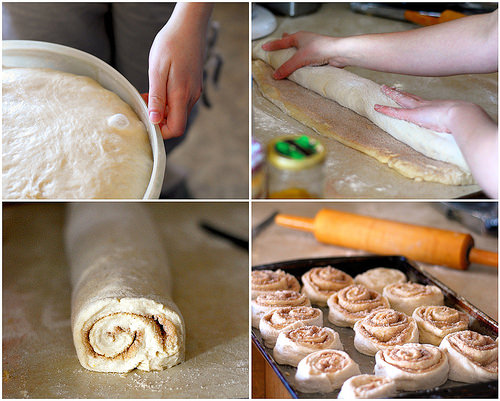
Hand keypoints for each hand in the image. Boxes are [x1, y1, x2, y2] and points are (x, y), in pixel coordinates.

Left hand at [147, 4, 211, 138]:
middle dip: (158, 120)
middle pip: (176, 123)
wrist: (189, 26)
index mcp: (182, 95)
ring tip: (147, 94)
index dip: (160, 131)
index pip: (176, 129)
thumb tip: (154, 120)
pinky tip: (158, 88)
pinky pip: (181, 102)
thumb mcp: (157, 70)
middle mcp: (191, 97)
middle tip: (141, 103)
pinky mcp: (194, 86)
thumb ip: (157, 97)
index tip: (145, 119)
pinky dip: (168, 101)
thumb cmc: (171, 43)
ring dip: (162, 110)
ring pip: (178, 113)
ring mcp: (194, 92)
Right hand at [262, 31, 343, 78]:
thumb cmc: (321, 48)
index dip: (272, 45)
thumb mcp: (299, 59)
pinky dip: (301, 62)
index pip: (281, 41)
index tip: (264, 47)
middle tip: (279, 46)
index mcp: (298, 37)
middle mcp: (305, 40)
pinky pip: (306, 59)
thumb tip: (276, 75)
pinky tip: (300, 67)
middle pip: (291, 41)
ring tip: (288, 58)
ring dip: (294, 54)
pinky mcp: (318, 56)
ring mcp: (312, 47)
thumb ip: (286, 67)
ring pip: (300, 50)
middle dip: (285, 44)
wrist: (338, 53)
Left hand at [375, 85, 497, 196]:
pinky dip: (385, 110)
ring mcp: (418, 109)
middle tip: (390, 87)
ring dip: (390, 94)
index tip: (408, 96)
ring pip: (400, 99)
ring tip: (382, 88)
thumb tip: (462, 135)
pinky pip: (395, 112)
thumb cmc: (462, 121)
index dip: (413, 99)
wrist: (461, 115)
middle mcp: (425, 105)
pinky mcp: (412, 115)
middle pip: (409, 97)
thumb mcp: (456, 124)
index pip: (420, 102)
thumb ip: (455, 128)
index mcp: (434, 108)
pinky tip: (376, 107)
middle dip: (400, 92)